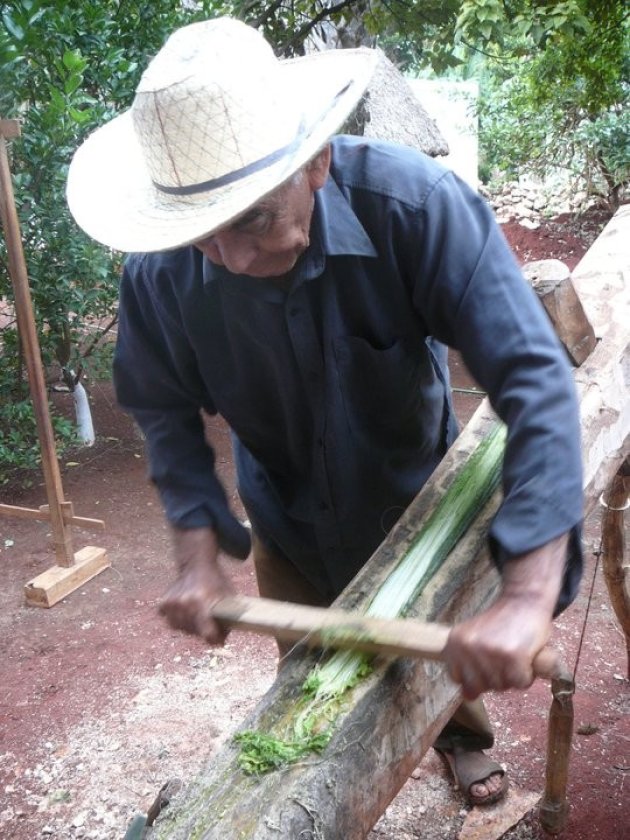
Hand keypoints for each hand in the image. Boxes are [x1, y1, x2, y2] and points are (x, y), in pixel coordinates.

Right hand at [159, 526, 234, 644]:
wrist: (196, 564)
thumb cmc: (215, 581)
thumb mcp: (228, 596)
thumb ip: (228, 618)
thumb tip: (221, 642)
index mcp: (202, 602)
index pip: (207, 634)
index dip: (215, 639)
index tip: (218, 638)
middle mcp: (185, 603)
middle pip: (195, 632)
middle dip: (204, 630)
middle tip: (210, 621)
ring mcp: (172, 604)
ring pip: (181, 629)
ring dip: (190, 626)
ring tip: (197, 613)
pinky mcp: (164, 603)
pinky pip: (170, 621)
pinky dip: (178, 619)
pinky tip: (186, 610)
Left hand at [444, 533, 567, 699]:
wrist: (523, 601)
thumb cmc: (500, 624)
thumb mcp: (474, 640)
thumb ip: (467, 666)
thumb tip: (468, 696)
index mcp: (454, 644)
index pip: (458, 679)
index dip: (477, 674)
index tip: (487, 658)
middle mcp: (468, 648)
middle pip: (481, 687)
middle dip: (496, 677)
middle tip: (503, 655)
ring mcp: (489, 652)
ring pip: (502, 687)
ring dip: (513, 675)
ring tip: (515, 652)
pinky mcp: (513, 657)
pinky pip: (521, 683)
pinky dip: (527, 674)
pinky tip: (525, 655)